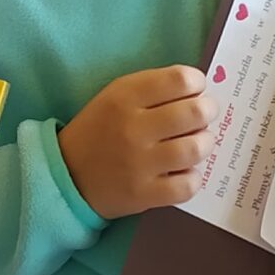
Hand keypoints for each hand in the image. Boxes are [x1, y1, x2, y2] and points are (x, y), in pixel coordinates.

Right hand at [57, 65, 218, 217]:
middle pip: (195, 113)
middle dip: (208, 111)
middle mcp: (133, 128)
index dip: (197, 83)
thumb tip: (200, 92)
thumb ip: (154, 88)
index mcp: (125, 96)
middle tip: (201, 117)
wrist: (67, 174)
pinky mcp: (143, 194)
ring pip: (196, 148)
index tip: (193, 91)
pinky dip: (193, 178)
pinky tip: (183, 172)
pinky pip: (187, 186)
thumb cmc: (100, 129)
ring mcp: (138, 164)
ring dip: (204, 144)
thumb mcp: (115, 96)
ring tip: (194, 144)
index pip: (181, 80)